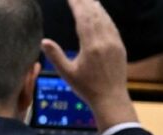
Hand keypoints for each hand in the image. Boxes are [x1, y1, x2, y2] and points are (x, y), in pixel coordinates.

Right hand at [41, 0, 135, 130]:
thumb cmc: (86, 88)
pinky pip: (111, 26)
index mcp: (91, 46)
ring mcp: (114, 42)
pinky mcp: (119, 46)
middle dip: (85, 2)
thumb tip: (43, 41)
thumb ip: (56, 56)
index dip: (76, 5)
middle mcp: (104, 40)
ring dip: (96, 6)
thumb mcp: (67, 73)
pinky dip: (104, 16)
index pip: (83, 18)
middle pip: (94, 14)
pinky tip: (100, 13)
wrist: (110, 97)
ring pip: (105, 18)